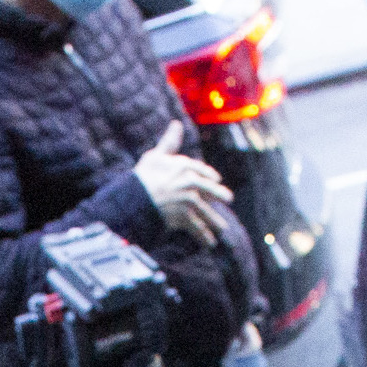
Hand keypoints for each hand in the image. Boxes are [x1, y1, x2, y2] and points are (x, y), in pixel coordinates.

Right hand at [135, 119, 232, 234]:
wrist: (136, 198)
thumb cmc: (144, 175)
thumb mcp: (156, 154)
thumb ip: (170, 141)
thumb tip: (177, 123)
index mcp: (186, 167)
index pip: (202, 171)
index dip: (210, 176)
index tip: (217, 180)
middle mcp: (191, 183)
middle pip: (210, 191)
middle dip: (221, 196)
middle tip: (229, 199)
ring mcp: (189, 201)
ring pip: (206, 212)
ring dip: (215, 222)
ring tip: (222, 229)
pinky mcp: (185, 217)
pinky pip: (197, 227)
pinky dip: (204, 236)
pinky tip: (210, 243)